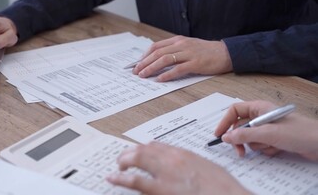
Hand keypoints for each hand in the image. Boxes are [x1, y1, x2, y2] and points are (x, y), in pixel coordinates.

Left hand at [107, 142, 249, 194]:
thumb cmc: (223, 189)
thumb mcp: (208, 169)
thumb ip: (192, 165)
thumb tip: (184, 168)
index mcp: (184, 155)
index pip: (158, 146)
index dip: (145, 148)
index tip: (140, 151)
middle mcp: (172, 160)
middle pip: (144, 149)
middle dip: (130, 153)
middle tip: (123, 158)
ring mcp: (165, 174)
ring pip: (136, 160)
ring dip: (124, 161)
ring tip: (118, 166)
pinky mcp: (160, 190)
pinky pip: (135, 181)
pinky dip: (121, 179)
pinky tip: (113, 178)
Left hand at [133, 36, 231, 81]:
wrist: (226, 53)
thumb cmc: (206, 51)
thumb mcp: (187, 46)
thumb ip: (174, 50)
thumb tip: (157, 59)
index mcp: (178, 40)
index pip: (156, 46)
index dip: (144, 55)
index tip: (136, 64)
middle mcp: (181, 45)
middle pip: (157, 53)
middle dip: (144, 63)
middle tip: (135, 71)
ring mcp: (189, 53)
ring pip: (165, 59)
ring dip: (152, 68)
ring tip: (144, 75)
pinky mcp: (196, 63)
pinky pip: (178, 69)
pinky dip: (167, 74)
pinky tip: (160, 79)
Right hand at [215, 101, 317, 160]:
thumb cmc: (299, 132)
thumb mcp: (268, 133)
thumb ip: (244, 135)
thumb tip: (225, 137)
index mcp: (259, 108)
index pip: (235, 111)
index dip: (225, 122)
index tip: (220, 135)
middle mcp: (261, 117)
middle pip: (240, 127)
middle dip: (241, 140)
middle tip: (240, 152)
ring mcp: (268, 128)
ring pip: (250, 138)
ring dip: (257, 146)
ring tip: (270, 147)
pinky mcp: (274, 139)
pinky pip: (260, 145)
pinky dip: (266, 150)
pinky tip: (277, 149)